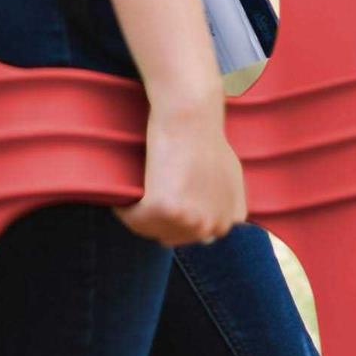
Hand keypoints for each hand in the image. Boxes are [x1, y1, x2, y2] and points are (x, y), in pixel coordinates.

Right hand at [114, 89, 246, 245]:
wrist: (193, 118)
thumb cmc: (207, 140)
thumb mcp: (230, 177)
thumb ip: (223, 206)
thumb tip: (210, 235)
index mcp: (229, 221)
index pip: (192, 236)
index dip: (176, 215)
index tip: (173, 190)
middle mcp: (214, 227)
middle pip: (170, 238)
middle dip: (158, 218)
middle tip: (157, 185)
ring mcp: (192, 221)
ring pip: (150, 231)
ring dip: (140, 214)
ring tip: (148, 183)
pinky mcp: (165, 211)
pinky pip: (133, 219)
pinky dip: (125, 207)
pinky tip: (135, 186)